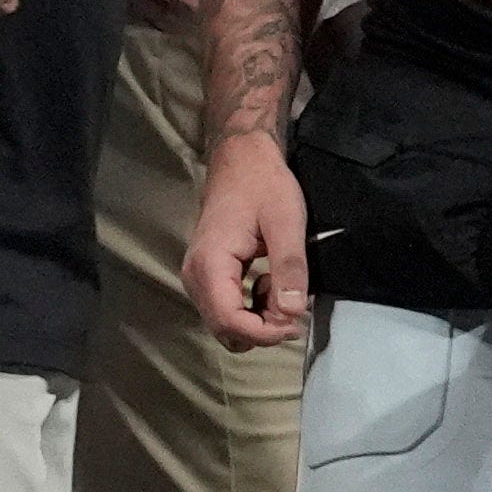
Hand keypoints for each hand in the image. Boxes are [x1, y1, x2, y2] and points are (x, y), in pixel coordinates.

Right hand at [183, 133, 308, 348]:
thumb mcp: (286, 222)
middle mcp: (195, 277)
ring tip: (281, 290)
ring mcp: (196, 278)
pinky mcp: (205, 276)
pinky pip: (224, 310)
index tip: (297, 321)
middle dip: (263, 329)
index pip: (231, 322)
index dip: (266, 333)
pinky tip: (267, 285)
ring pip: (224, 325)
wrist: (241, 159)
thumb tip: (293, 313)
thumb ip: (289, 268)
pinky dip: (250, 310)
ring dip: (257, 321)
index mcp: (210, 265)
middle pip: (225, 330)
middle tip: (294, 305)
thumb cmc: (264, 185)